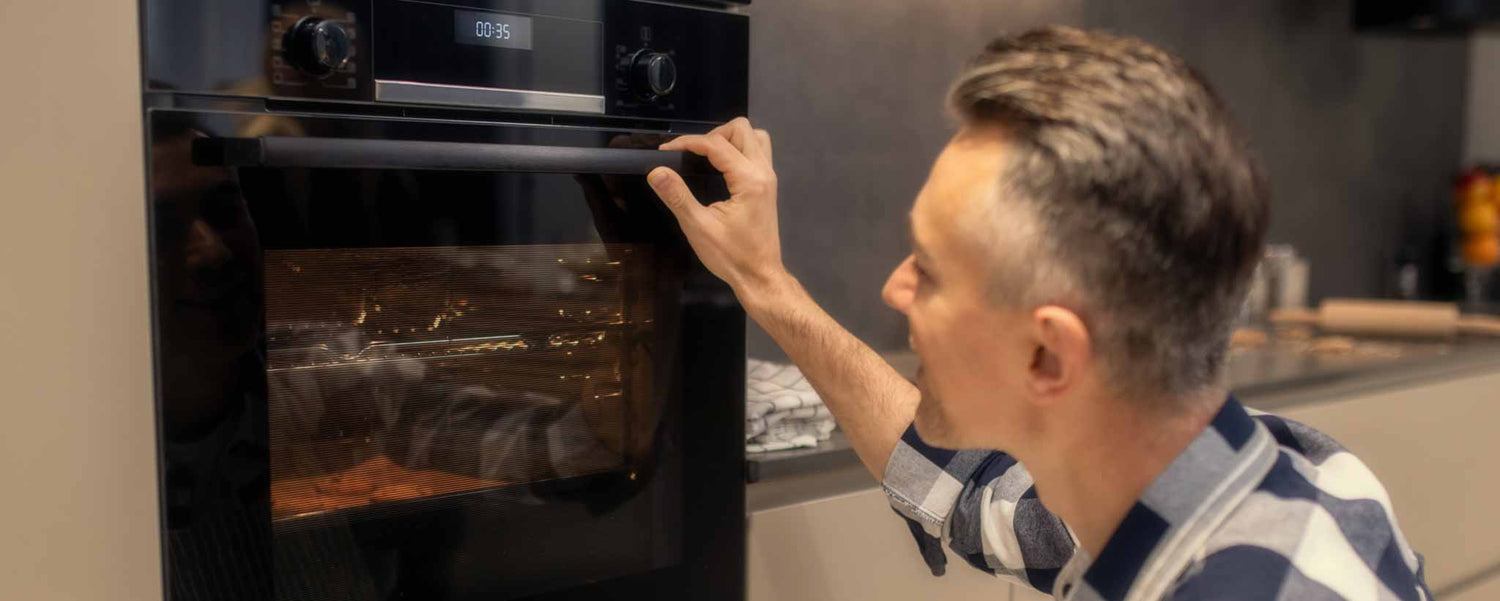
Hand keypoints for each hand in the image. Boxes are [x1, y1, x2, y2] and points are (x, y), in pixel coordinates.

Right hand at [648, 117, 786, 295]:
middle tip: (691, 155)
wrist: (759, 276)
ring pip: (754, 137)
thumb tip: (656, 171)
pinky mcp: (767, 185)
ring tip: (707, 158)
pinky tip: (721, 168)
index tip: (665, 151)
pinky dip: (739, 150)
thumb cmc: (731, 256)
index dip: (688, 142)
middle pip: (741, 129)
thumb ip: (677, 196)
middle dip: (712, 135)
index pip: (717, 144)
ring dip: (729, 139)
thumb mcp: (698, 227)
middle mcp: (763, 172)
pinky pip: (757, 152)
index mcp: (749, 180)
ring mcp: (768, 177)